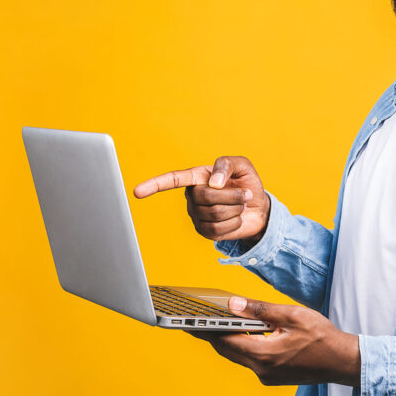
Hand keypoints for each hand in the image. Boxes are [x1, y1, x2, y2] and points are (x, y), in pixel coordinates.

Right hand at [133, 156, 270, 244]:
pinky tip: (235, 219)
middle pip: (206, 197)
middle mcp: (192, 196)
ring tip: (239, 206)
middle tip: (244, 195)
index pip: (172, 180)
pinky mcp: (204, 231)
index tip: (137, 192)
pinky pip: (217, 229)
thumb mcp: (242, 166)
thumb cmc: (246, 183)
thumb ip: (226, 164)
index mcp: (197, 177)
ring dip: (235, 209)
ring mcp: (197, 215)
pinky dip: (234, 224)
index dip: (155, 185)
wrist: (258, 208)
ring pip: (214, 214)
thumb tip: (212, 182)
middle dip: (232, 196)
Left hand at [191, 297, 360, 386]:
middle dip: (211, 334)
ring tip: (216, 321)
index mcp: (264, 355)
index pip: (224, 341)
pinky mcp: (273, 376)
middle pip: (227, 350)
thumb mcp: (291, 315)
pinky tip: (243, 332)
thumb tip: (234, 304)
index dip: (204, 330)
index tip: (187, 321)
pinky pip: (250, 359)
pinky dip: (243, 345)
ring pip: (238, 355)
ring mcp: (267, 376)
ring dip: (228, 339)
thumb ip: (261, 310)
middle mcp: (262, 370)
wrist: (343, 362)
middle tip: (195, 318)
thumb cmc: (322, 337)